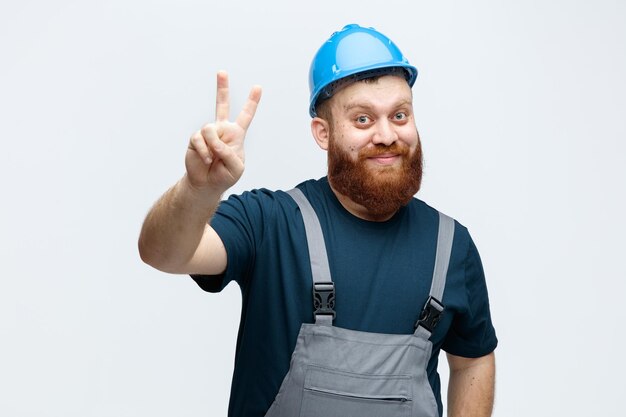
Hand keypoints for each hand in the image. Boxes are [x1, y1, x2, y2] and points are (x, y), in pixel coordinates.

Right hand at [185, 71, 261, 193]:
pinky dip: (205, 152)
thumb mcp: (236, 167)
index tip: (258, 87)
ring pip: (210, 129)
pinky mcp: (195, 138)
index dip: (252, 102)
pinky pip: (200, 139)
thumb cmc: (224, 175)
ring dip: (214, 146)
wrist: (206, 184)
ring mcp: (208, 133)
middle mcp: (222, 130)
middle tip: (222, 72)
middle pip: (222, 104)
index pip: (246, 116)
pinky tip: (206, 160)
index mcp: (236, 134)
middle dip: (222, 87)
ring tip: (213, 159)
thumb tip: (216, 141)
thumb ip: (230, 154)